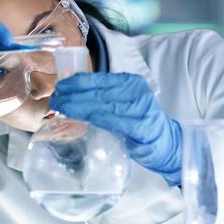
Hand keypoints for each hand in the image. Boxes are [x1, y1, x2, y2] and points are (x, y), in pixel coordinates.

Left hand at [50, 72, 182, 185]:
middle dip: (73, 95)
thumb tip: (72, 97)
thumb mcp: (123, 104)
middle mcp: (136, 91)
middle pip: (98, 91)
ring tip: (61, 108)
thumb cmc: (139, 123)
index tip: (60, 87)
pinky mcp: (141, 126)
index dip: (77, 82)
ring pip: (102, 104)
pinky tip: (79, 117)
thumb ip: (103, 98)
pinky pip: (112, 120)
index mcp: (130, 82)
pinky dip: (94, 117)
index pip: (99, 79)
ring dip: (78, 106)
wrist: (167, 143)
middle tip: (56, 100)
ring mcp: (140, 108)